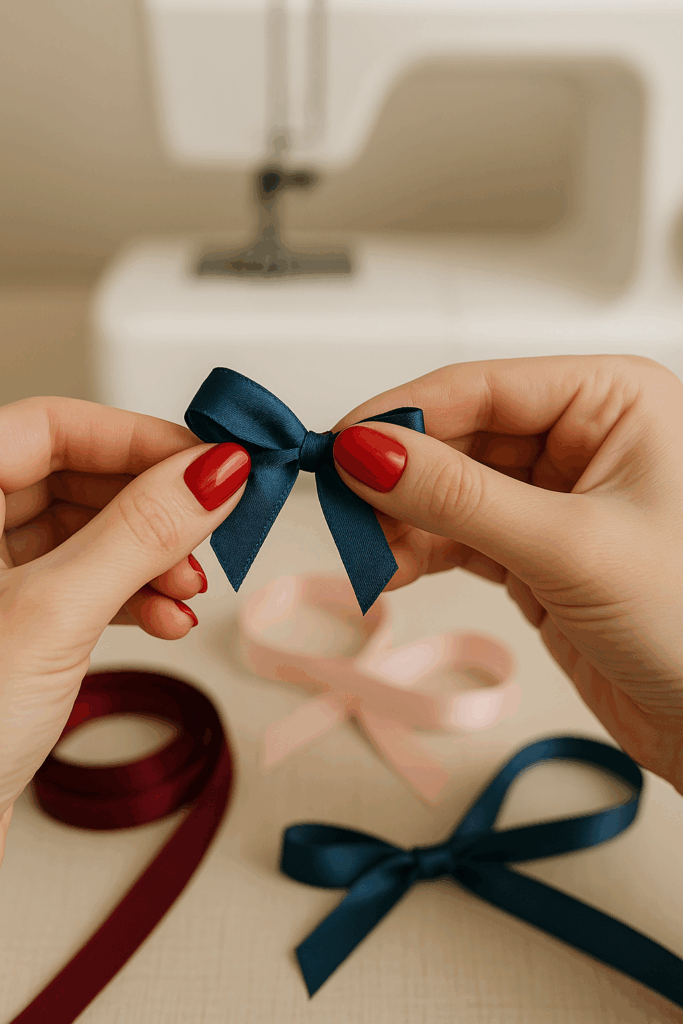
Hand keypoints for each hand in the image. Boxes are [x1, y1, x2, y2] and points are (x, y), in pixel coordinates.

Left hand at [0, 396, 249, 856]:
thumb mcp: (53, 615)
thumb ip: (139, 532)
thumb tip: (213, 471)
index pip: (50, 426)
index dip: (135, 437)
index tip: (209, 463)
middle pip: (74, 478)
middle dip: (151, 507)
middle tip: (212, 524)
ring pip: (84, 535)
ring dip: (149, 557)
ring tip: (192, 586)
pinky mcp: (13, 630)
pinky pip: (82, 586)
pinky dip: (131, 597)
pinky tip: (167, 618)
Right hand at [332, 355, 682, 793]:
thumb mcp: (569, 548)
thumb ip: (461, 498)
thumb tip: (368, 453)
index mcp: (612, 402)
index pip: (483, 388)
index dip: (403, 415)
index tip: (338, 447)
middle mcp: (584, 439)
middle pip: (459, 438)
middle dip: (398, 475)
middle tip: (340, 507)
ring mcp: (557, 499)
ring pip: (453, 490)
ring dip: (404, 519)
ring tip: (366, 550)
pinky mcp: (538, 553)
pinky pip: (462, 536)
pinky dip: (422, 552)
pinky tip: (391, 569)